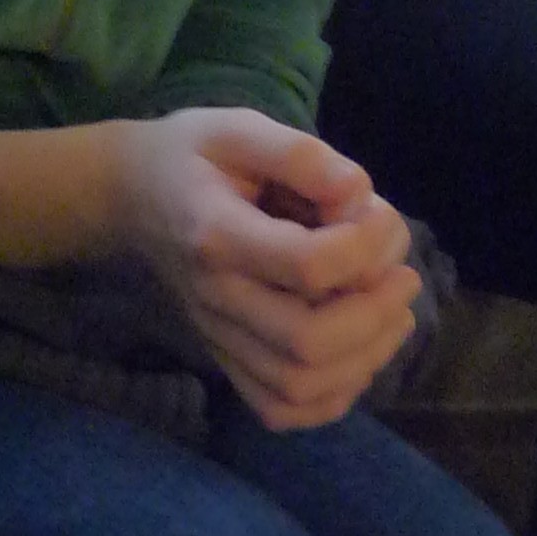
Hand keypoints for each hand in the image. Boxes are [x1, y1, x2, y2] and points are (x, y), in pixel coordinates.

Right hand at [114, 111, 421, 430]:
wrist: (133, 195)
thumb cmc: (193, 155)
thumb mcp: (238, 127)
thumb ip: (301, 155)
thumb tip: (360, 193)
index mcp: (217, 234)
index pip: (306, 265)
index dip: (364, 245)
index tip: (378, 215)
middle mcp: (216, 297)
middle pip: (306, 343)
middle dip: (375, 314)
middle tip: (403, 276)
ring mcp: (218, 336)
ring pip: (299, 386)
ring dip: (366, 358)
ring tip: (395, 314)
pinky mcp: (225, 358)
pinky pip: (279, 408)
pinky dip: (331, 398)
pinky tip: (360, 355)